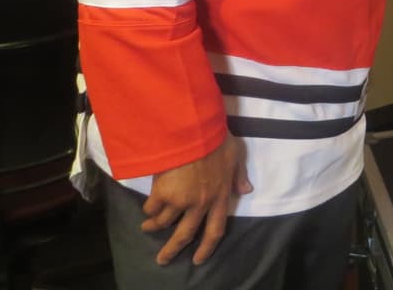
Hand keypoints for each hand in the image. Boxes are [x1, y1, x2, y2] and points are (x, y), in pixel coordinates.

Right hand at [140, 134, 252, 265]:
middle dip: (172, 250)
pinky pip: (152, 208)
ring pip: (164, 222)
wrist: (194, 131)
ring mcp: (181, 201)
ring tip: (147, 228)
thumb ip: (239, 175)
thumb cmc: (218, 139)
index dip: (207, 247)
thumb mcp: (236, 155)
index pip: (216, 230)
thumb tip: (246, 190)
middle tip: (162, 260)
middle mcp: (200, 204)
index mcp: (220, 197)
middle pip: (185, 235)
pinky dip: (148, 210)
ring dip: (154, 227)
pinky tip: (146, 209)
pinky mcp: (163, 193)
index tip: (198, 259)